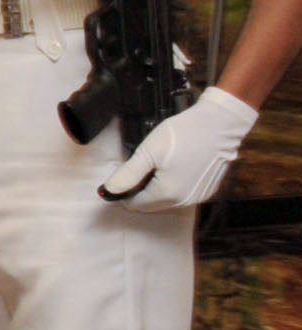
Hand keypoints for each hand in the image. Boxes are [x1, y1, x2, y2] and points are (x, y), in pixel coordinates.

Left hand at [101, 85, 253, 210]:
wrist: (219, 125)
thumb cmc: (183, 134)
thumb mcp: (148, 151)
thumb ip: (128, 174)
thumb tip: (108, 190)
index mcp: (166, 194)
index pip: (134, 204)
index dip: (123, 191)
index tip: (121, 174)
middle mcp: (183, 201)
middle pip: (150, 204)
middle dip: (138, 190)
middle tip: (138, 166)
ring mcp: (197, 197)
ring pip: (166, 201)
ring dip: (155, 188)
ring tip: (155, 165)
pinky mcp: (207, 190)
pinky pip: (181, 195)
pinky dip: (172, 186)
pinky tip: (172, 167)